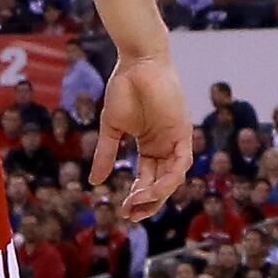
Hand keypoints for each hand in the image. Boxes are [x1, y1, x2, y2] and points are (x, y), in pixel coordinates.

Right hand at [95, 50, 195, 215]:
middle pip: (161, 183)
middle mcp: (165, 146)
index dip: (138, 196)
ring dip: (156, 194)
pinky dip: (169, 178)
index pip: (148, 179)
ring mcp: (175, 139)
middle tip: (131, 214)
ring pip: (173, 178)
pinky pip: (181, 163)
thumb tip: (94, 183)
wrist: (136, 64)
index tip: (124, 210)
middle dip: (147, 202)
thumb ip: (106, 154)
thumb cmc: (124, 89)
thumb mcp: (112, 128)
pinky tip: (153, 189)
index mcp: (150, 146)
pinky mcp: (183, 132)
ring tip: (137, 203)